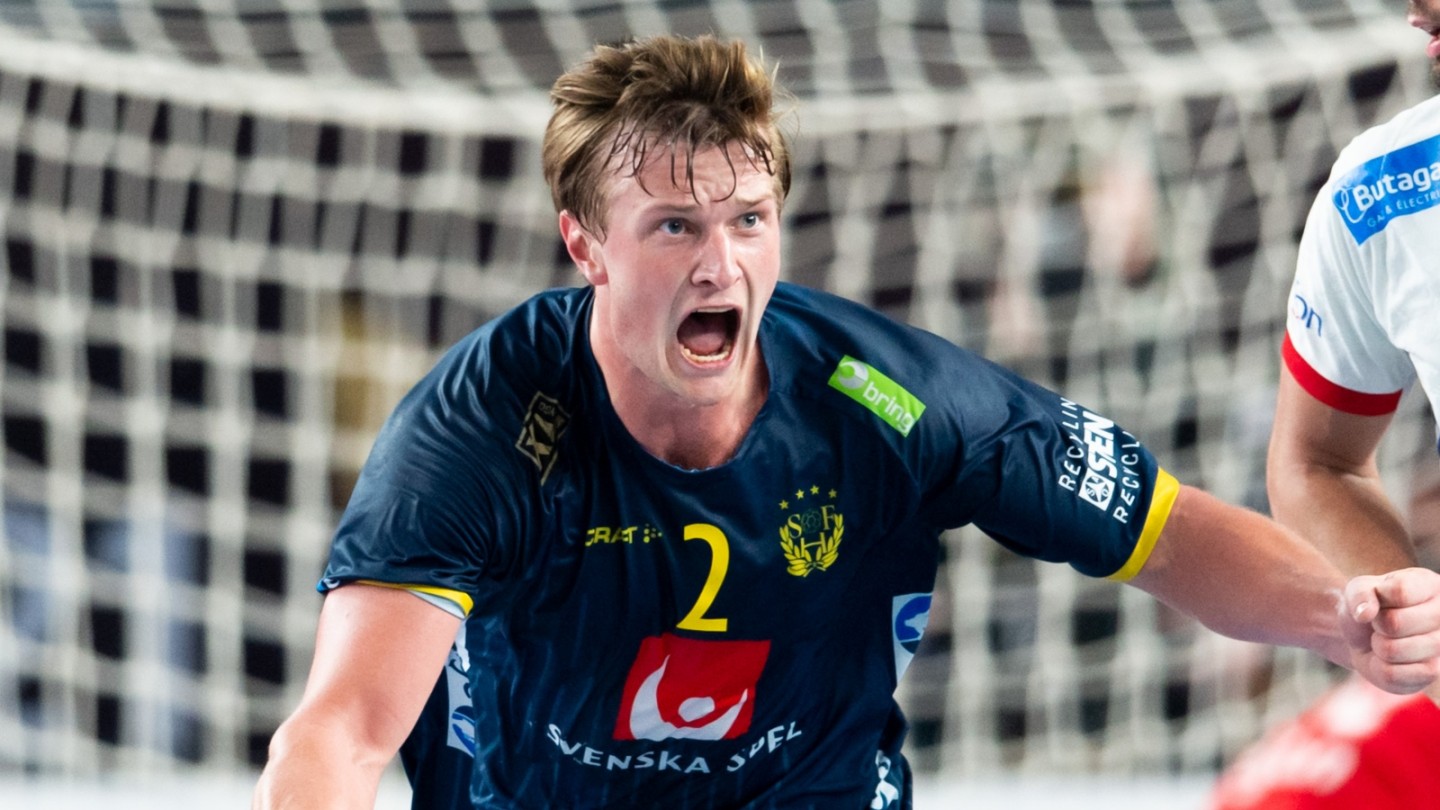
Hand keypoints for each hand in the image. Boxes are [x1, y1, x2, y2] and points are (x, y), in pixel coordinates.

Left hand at [1342, 567, 1439, 694]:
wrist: (1368, 636)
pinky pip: (1392, 674)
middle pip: (1396, 623)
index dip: (1376, 599)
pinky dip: (1379, 667)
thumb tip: (1365, 613)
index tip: (1379, 600)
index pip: (1399, 592)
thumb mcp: (1357, 590)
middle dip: (1376, 625)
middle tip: (1381, 624)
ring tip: (1386, 639)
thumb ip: (1360, 594)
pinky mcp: (1432, 673)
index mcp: (1429, 585)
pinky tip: (1390, 658)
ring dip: (1378, 646)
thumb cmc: (1370, 606)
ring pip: (1393, 650)